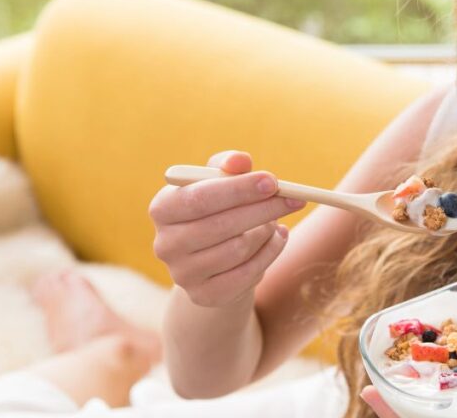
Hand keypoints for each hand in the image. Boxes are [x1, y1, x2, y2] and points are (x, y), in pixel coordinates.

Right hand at [149, 150, 305, 306]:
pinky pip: (248, 273)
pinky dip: (271, 252)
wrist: (213, 259)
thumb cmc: (218, 207)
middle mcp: (165, 243)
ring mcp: (182, 274)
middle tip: (294, 199)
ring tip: (275, 220)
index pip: (199, 198)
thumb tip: (240, 160)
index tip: (272, 182)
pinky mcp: (204, 296)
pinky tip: (277, 238)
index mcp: (163, 208)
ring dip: (266, 231)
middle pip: (221, 225)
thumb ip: (229, 166)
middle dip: (263, 209)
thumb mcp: (220, 181)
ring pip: (239, 249)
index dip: (238, 190)